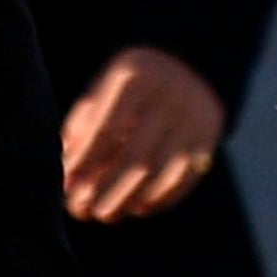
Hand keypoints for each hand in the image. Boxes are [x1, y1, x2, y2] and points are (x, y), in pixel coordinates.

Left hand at [62, 47, 224, 222]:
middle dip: (107, 189)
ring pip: (162, 172)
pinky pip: (184, 178)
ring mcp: (194, 117)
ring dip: (131, 199)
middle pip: (136, 156)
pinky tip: (138, 206)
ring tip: (107, 213)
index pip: (107, 129)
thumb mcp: (105, 89)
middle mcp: (170, 95)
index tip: (67, 187)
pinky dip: (159, 198)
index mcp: (136, 77)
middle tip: (83, 210)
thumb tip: (69, 175)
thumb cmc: (131, 85)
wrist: (189, 63)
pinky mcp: (209, 137)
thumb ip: (84, 126)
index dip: (86, 164)